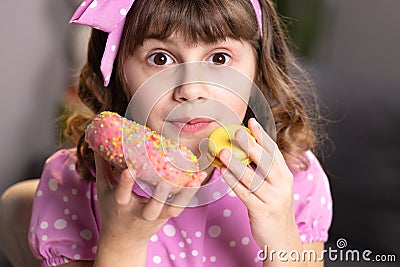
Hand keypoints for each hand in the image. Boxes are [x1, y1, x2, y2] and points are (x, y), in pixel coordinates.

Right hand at [94, 153, 206, 247]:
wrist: (124, 240)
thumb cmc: (113, 210)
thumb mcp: (104, 191)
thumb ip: (103, 167)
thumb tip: (99, 145)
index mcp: (121, 205)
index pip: (122, 195)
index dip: (125, 183)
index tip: (129, 169)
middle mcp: (139, 214)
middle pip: (151, 208)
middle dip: (158, 196)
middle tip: (166, 180)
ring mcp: (156, 217)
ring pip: (172, 208)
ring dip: (185, 193)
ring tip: (196, 177)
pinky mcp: (167, 216)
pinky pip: (180, 206)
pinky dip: (190, 193)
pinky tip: (199, 178)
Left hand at [219, 118, 299, 248]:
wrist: (282, 239)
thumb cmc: (274, 208)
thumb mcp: (275, 187)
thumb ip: (265, 170)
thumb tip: (245, 150)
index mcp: (285, 176)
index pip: (274, 152)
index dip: (262, 136)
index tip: (251, 122)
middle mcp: (282, 185)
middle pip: (266, 161)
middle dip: (251, 145)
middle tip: (237, 132)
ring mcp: (272, 199)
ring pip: (252, 177)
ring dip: (236, 163)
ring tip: (223, 151)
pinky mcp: (261, 211)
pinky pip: (244, 193)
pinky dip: (232, 181)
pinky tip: (222, 172)